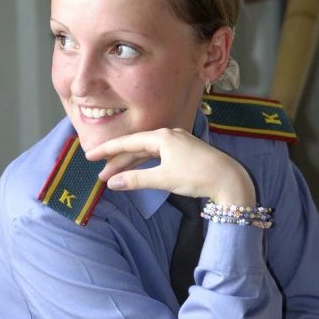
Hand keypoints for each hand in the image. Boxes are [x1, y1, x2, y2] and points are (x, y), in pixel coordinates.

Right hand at [86, 128, 255, 205]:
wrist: (229, 179)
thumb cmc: (196, 176)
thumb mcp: (163, 179)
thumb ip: (136, 180)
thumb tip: (112, 183)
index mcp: (162, 136)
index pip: (128, 142)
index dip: (108, 150)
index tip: (89, 156)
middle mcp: (169, 135)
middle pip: (136, 147)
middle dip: (118, 161)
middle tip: (101, 176)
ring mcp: (178, 143)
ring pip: (148, 152)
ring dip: (131, 164)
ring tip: (116, 177)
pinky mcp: (185, 152)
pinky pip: (158, 156)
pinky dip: (146, 164)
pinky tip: (139, 172)